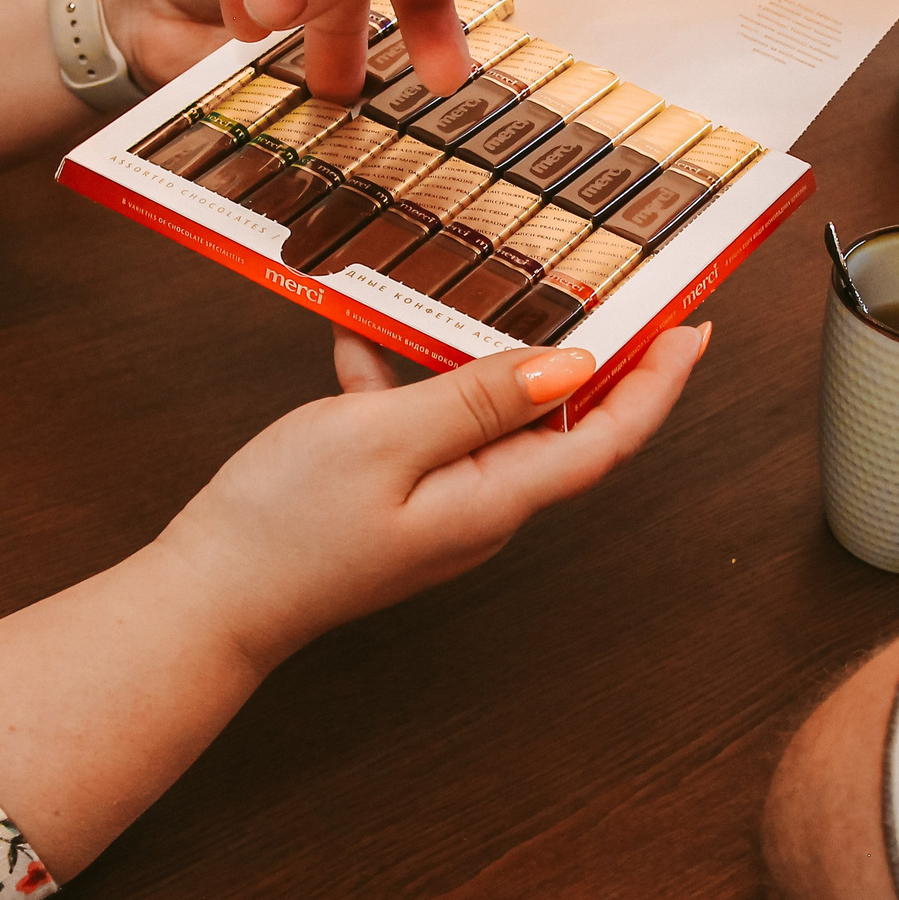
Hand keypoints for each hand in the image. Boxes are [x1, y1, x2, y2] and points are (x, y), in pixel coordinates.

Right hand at [158, 324, 709, 671]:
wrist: (205, 603)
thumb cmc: (282, 528)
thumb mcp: (382, 440)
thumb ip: (476, 400)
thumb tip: (568, 368)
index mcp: (491, 500)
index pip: (607, 441)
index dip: (657, 384)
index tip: (693, 327)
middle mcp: (479, 512)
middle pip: (565, 431)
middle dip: (600, 363)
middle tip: (627, 296)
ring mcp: (436, 511)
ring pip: (489, 422)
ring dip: (485, 361)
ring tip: (480, 298)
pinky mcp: (393, 506)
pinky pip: (422, 433)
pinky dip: (402, 384)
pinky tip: (356, 348)